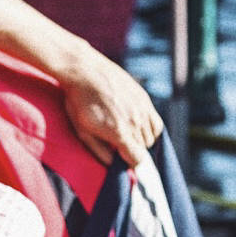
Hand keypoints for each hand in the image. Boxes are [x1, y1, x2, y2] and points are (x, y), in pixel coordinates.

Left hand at [58, 50, 163, 168]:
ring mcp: (142, 109)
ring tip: (126, 135)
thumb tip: (113, 164)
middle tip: (118, 146)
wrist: (85, 72)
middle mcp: (134, 121)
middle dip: (132, 150)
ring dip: (141, 140)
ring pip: (151, 137)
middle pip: (143, 148)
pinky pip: (156, 122)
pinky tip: (137, 127)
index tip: (122, 160)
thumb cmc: (79, 103)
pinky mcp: (144, 99)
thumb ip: (99, 150)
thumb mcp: (82, 131)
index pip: (137, 158)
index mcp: (119, 132)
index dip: (130, 163)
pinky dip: (150, 129)